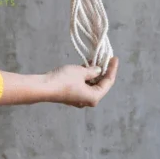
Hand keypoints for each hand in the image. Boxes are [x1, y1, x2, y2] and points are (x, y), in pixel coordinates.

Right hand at [0, 57, 118, 106]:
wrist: (45, 87)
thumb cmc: (64, 80)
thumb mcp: (81, 72)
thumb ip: (93, 71)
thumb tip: (98, 70)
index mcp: (94, 97)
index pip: (108, 82)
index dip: (112, 69)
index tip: (114, 58)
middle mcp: (88, 101)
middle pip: (101, 85)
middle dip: (103, 71)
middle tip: (105, 58)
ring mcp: (79, 99)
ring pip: (91, 85)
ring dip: (94, 73)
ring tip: (95, 59)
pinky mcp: (72, 96)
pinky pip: (83, 85)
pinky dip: (86, 77)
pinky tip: (85, 66)